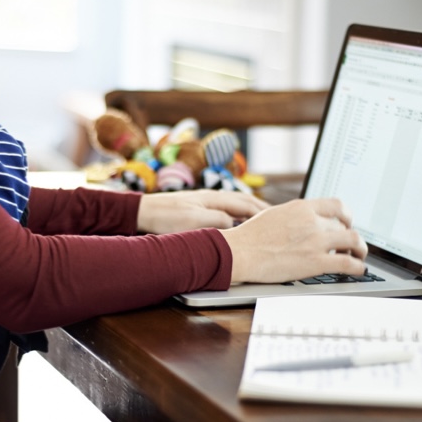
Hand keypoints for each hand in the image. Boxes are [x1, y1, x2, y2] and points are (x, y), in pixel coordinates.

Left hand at [137, 189, 268, 233]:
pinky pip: (225, 210)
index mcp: (214, 198)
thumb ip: (219, 220)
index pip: (246, 204)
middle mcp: (212, 197)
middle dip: (261, 209)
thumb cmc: (166, 217)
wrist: (142, 213)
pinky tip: (237, 222)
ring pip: (235, 205)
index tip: (279, 219)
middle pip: (243, 202)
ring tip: (263, 219)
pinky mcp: (197, 208)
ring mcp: (204, 202)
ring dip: (250, 211)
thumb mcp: (195, 221)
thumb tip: (237, 223)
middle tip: (278, 217)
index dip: (264, 212)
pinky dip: (237, 214)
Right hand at [219, 198, 366, 283]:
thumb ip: (294, 215)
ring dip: (360, 250)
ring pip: (353, 241)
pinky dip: (359, 267)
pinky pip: (348, 263)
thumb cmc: (250, 236)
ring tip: (359, 256)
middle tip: (352, 245)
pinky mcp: (315, 262)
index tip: (347, 222)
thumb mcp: (274, 214)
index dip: (347, 215)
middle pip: (345, 226)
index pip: (336, 205)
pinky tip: (359, 270)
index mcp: (301, 207)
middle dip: (352, 236)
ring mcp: (315, 241)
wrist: (240, 252)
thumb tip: (304, 220)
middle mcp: (312, 221)